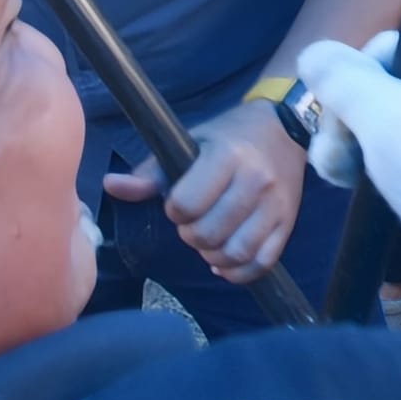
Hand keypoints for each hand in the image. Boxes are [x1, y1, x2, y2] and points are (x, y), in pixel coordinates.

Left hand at [102, 101, 306, 283]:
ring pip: (236, 252)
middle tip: (193, 223)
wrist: (285, 128)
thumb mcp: (190, 142)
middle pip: (209, 233)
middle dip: (191, 235)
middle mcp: (255, 180)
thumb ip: (152, 172)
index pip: (186, 204)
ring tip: (209, 241)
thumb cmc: (229, 136)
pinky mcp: (288, 223)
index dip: (174, 211)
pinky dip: (238, 270)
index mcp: (227, 156)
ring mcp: (275, 204)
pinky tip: (226, 260)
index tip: (178, 203)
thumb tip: (112, 186)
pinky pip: (261, 263)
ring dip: (213, 256)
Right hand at [298, 34, 400, 255]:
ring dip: (349, 143)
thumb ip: (342, 81)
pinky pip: (397, 148)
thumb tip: (312, 53)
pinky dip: (370, 160)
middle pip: (378, 90)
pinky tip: (347, 180)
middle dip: (344, 121)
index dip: (351, 81)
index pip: (384, 51)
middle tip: (331, 153)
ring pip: (381, 122)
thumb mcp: (379, 115)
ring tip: (336, 172)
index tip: (338, 116)